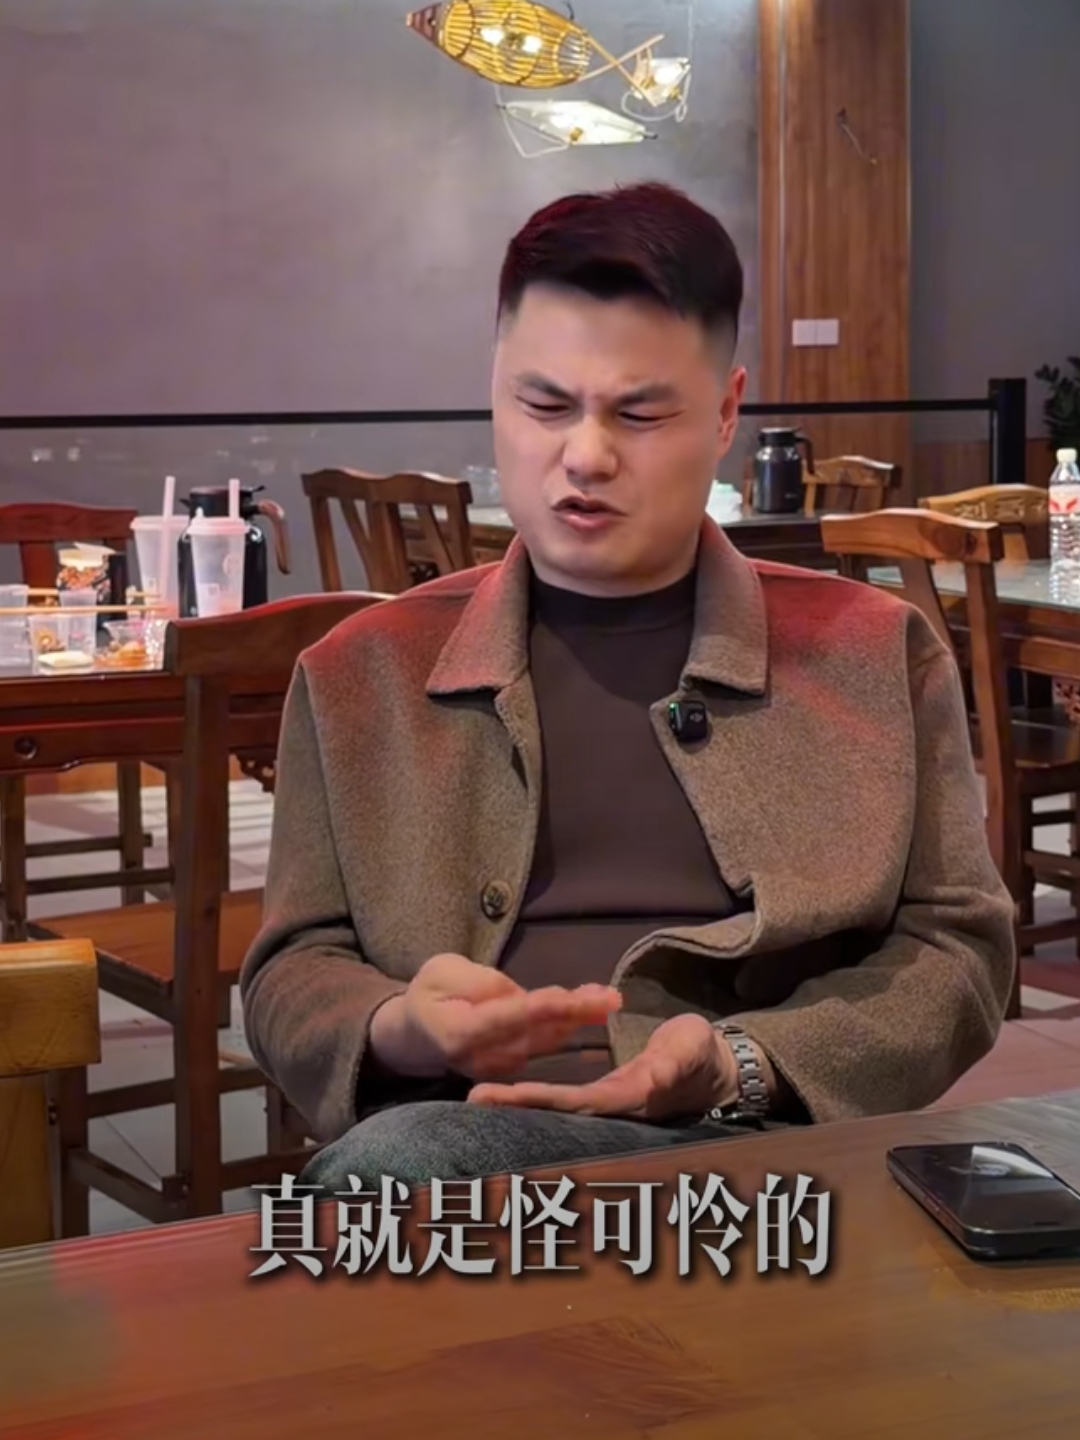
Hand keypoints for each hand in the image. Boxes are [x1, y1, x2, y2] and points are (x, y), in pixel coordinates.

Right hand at [368, 953, 620, 1081]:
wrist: (418, 1032)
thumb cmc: (430, 992)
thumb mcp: (442, 970)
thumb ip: (479, 982)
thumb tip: (516, 995)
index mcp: (460, 1033)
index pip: (509, 1017)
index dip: (544, 1007)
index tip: (573, 998)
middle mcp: (483, 1058)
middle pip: (536, 1032)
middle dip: (575, 1012)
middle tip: (611, 997)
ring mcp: (499, 1068)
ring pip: (546, 1040)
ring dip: (579, 1018)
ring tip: (608, 998)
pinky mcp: (512, 1066)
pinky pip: (545, 1043)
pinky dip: (568, 1024)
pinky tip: (591, 1007)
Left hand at [467, 1013, 738, 1120]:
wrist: (717, 1069)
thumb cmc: (703, 1053)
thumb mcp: (693, 1048)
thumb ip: (675, 1062)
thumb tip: (655, 1075)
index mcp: (631, 1095)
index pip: (580, 1100)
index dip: (545, 1099)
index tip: (509, 1094)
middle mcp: (615, 1106)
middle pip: (559, 1110)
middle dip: (519, 1105)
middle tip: (475, 1097)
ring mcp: (611, 1103)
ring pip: (559, 1107)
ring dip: (521, 1103)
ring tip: (479, 1096)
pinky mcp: (609, 1095)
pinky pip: (568, 1099)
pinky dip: (539, 1098)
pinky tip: (511, 1094)